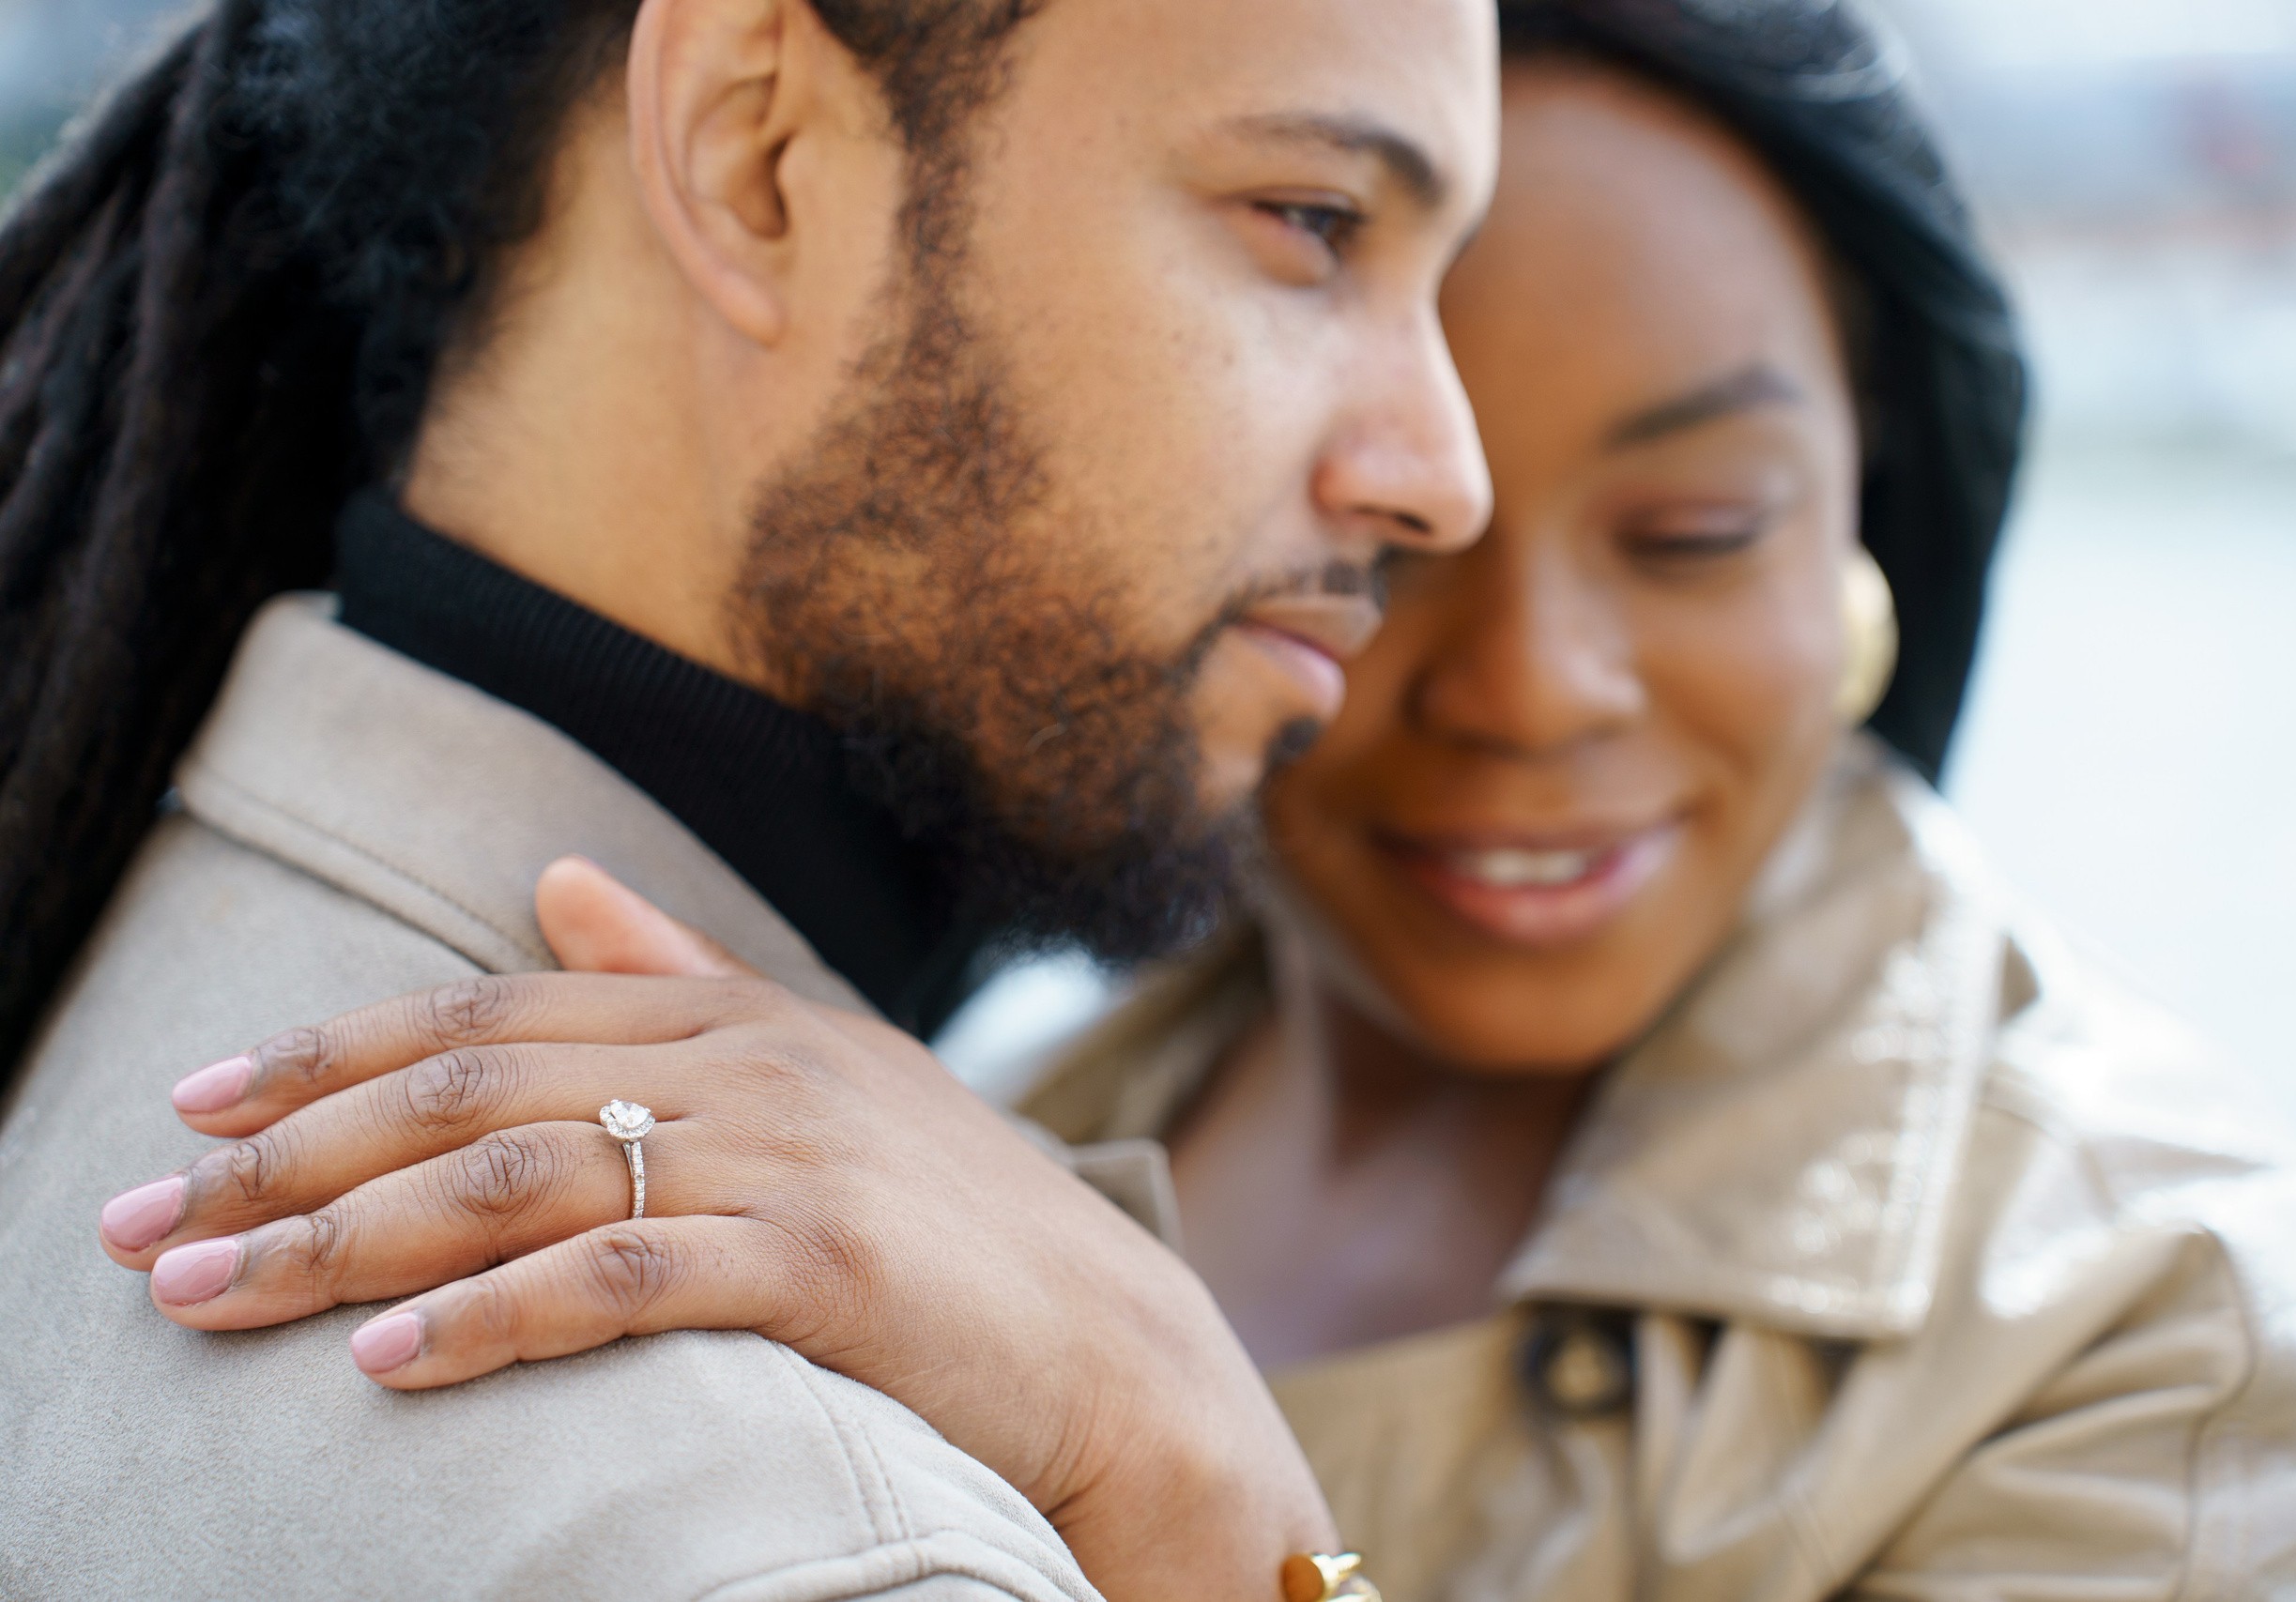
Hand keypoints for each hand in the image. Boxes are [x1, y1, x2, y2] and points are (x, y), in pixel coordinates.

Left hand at [97, 858, 1335, 1601]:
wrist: (1112, 1343)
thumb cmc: (952, 1220)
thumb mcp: (820, 1070)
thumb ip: (684, 973)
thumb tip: (559, 880)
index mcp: (734, 1014)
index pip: (493, 1014)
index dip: (333, 1052)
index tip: (196, 1097)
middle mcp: (749, 1063)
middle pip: (475, 1090)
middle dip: (291, 1156)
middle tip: (145, 1220)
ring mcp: (788, 1158)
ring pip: (523, 1176)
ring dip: (346, 1240)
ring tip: (214, 1292)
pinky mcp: (822, 1266)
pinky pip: (621, 1280)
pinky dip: (491, 1317)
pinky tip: (386, 1361)